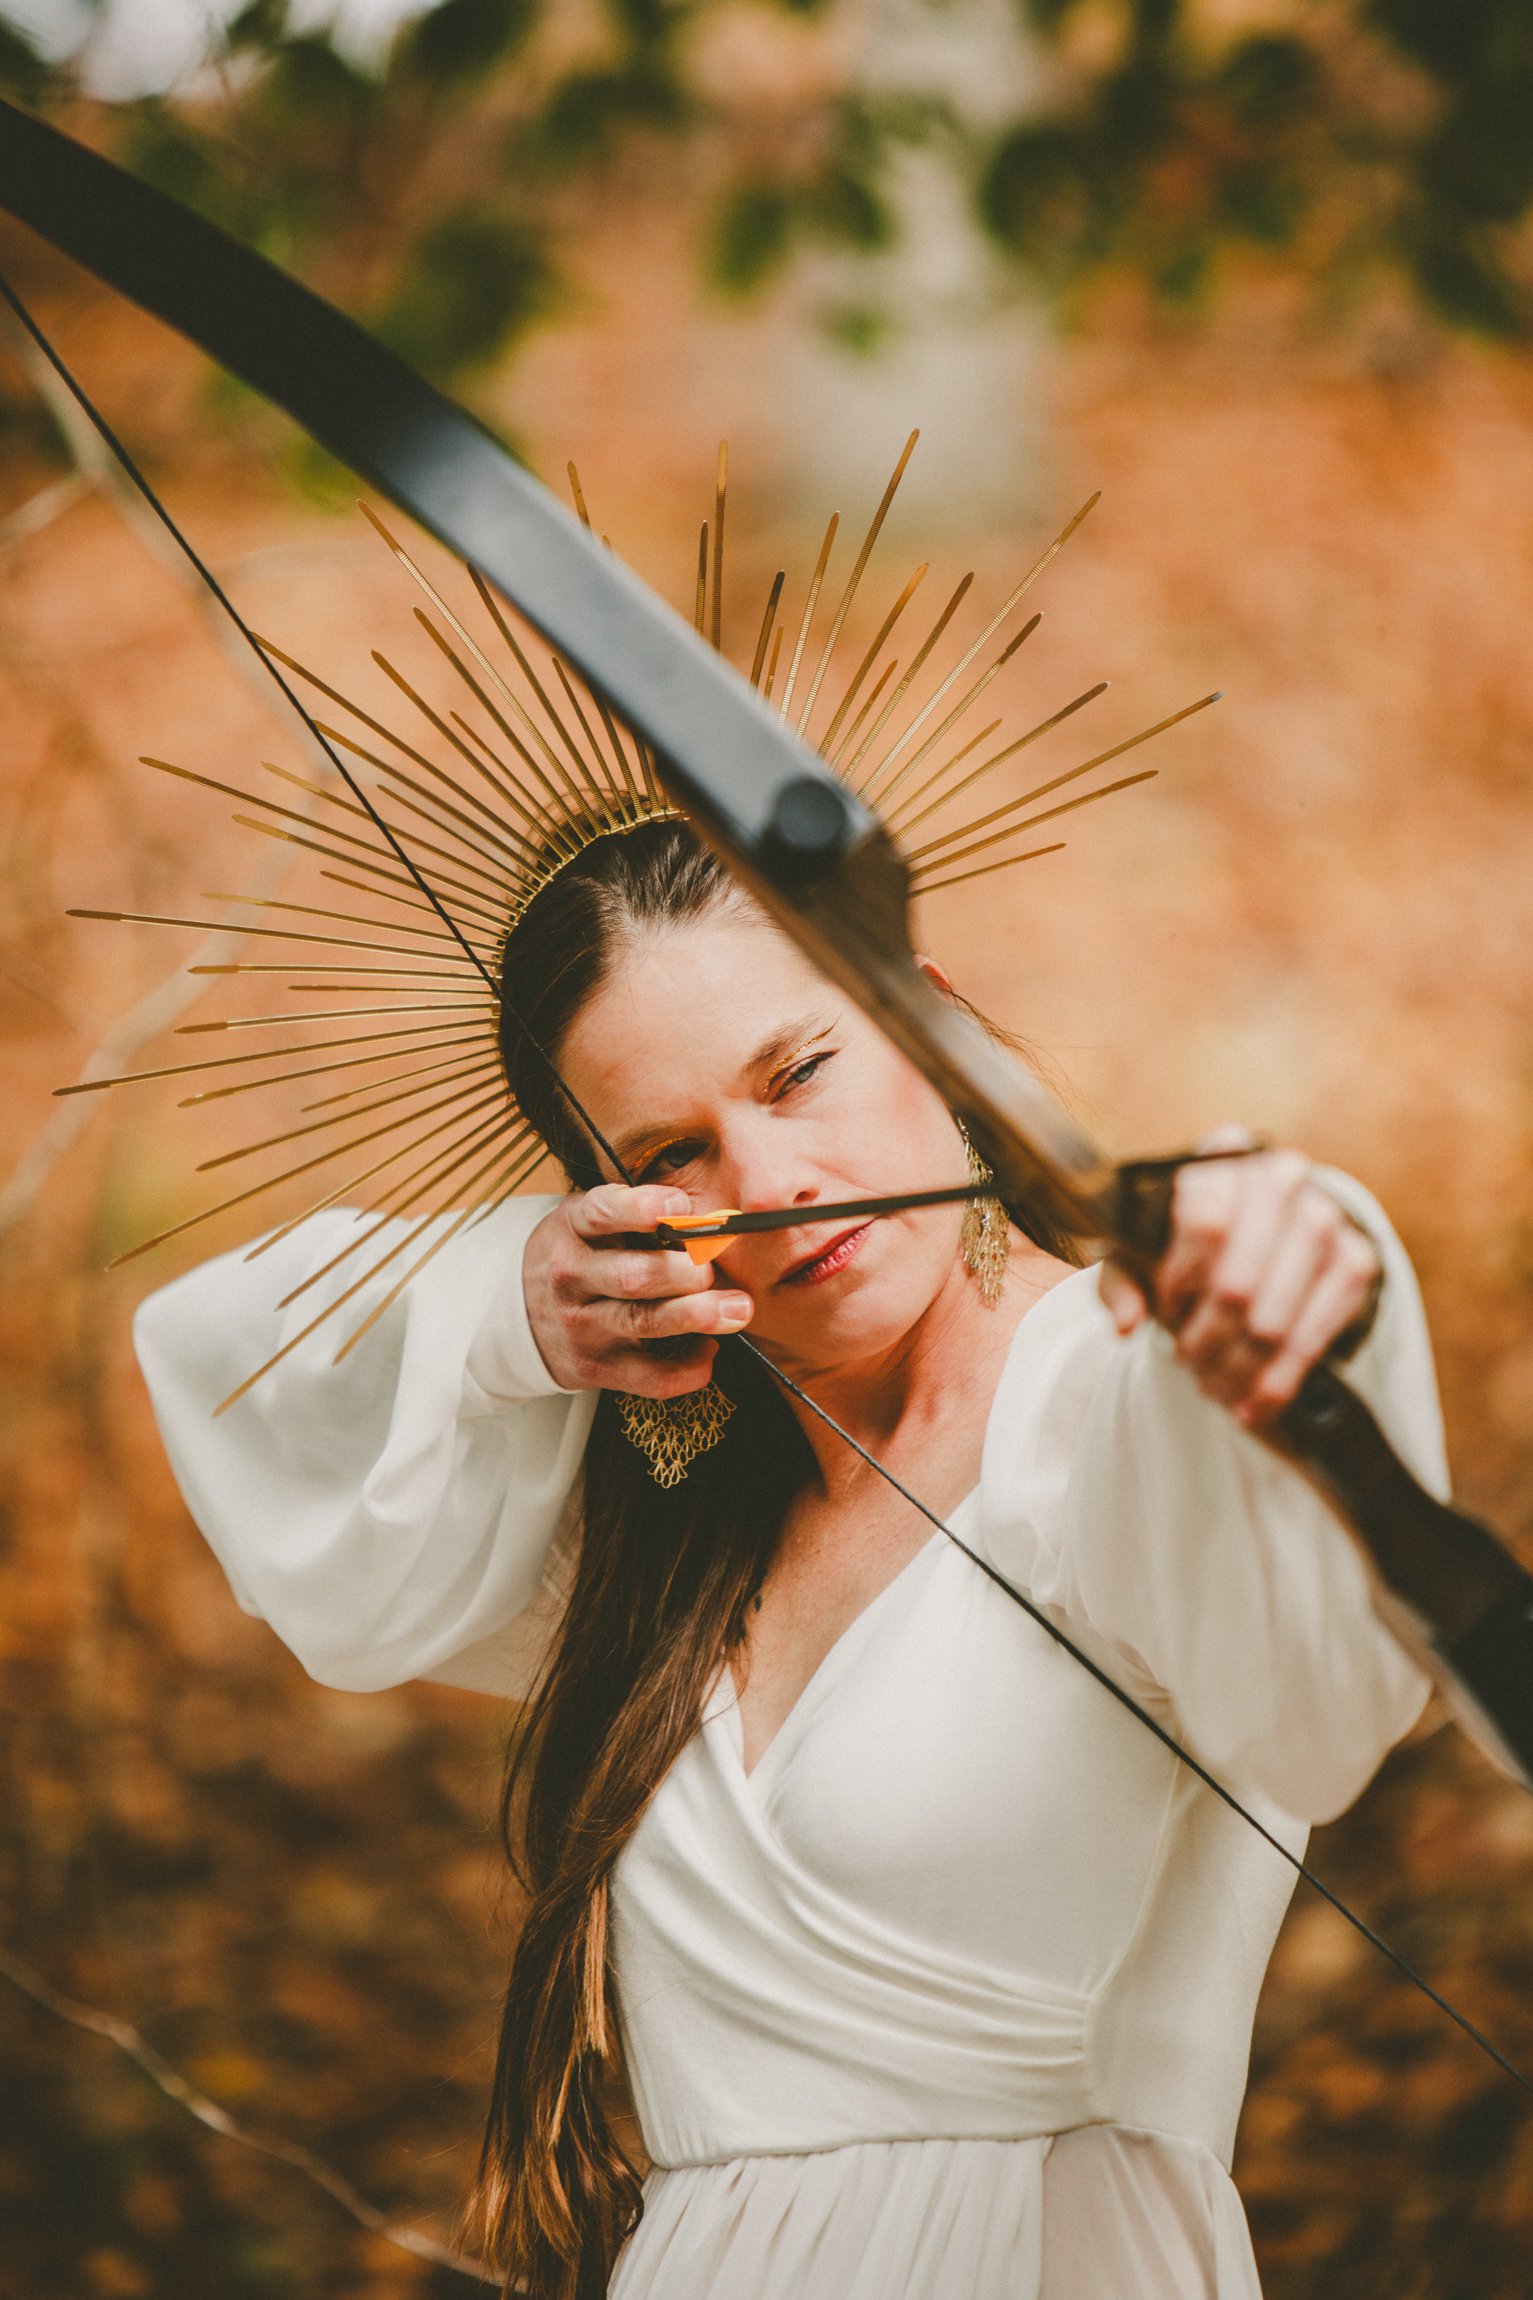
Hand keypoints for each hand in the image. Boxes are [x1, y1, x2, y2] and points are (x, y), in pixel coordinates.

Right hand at [523, 1184, 754, 1396]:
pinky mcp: (595, 1368)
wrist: (520, 1316)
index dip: (641, 1208)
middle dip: (683, 1272)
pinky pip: (649, 1377)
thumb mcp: (588, 1222)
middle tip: (712, 1269)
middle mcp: (572, 1277)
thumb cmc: (579, 1256)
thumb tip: (710, 1221)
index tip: (679, 1205)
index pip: (601, 1213)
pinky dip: (687, 1368)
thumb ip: (636, 1216)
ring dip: (696, 1315)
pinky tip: (709, 1350)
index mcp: (573, 1229)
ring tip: (737, 1309)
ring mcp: (582, 1326)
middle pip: (632, 1276)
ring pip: (642, 1323)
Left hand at [1099, 1133, 1381, 1427]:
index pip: (1205, 1223)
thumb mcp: (1142, 1247)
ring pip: (1275, 1319)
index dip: (1179, 1281)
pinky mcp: (1356, 1260)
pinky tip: (1253, 1406)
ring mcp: (1327, 1218)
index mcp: (1225, 1154)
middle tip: (1187, 1364)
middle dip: (1206, 1340)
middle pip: (1238, 1282)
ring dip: (1239, 1368)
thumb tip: (1125, 1326)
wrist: (1267, 1227)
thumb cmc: (1189, 1238)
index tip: (1165, 1314)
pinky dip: (1279, 1381)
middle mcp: (1282, 1176)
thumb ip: (1123, 1280)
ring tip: (1213, 1389)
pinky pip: (1317, 1337)